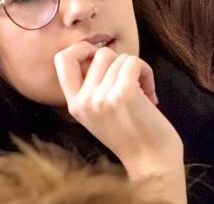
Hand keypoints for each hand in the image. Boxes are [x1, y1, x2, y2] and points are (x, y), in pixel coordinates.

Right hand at [54, 42, 184, 198]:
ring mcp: (102, 97)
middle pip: (99, 54)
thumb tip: (98, 51)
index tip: (99, 58)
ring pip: (120, 57)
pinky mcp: (123, 93)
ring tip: (142, 93)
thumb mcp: (98, 114)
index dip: (81, 49)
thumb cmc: (132, 137)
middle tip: (129, 82)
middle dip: (119, 62)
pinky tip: (150, 93)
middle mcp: (84, 101)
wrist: (152, 163)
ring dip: (136, 70)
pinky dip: (146, 71)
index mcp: (74, 105)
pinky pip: (134, 61)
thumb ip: (91, 88)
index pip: (61, 59)